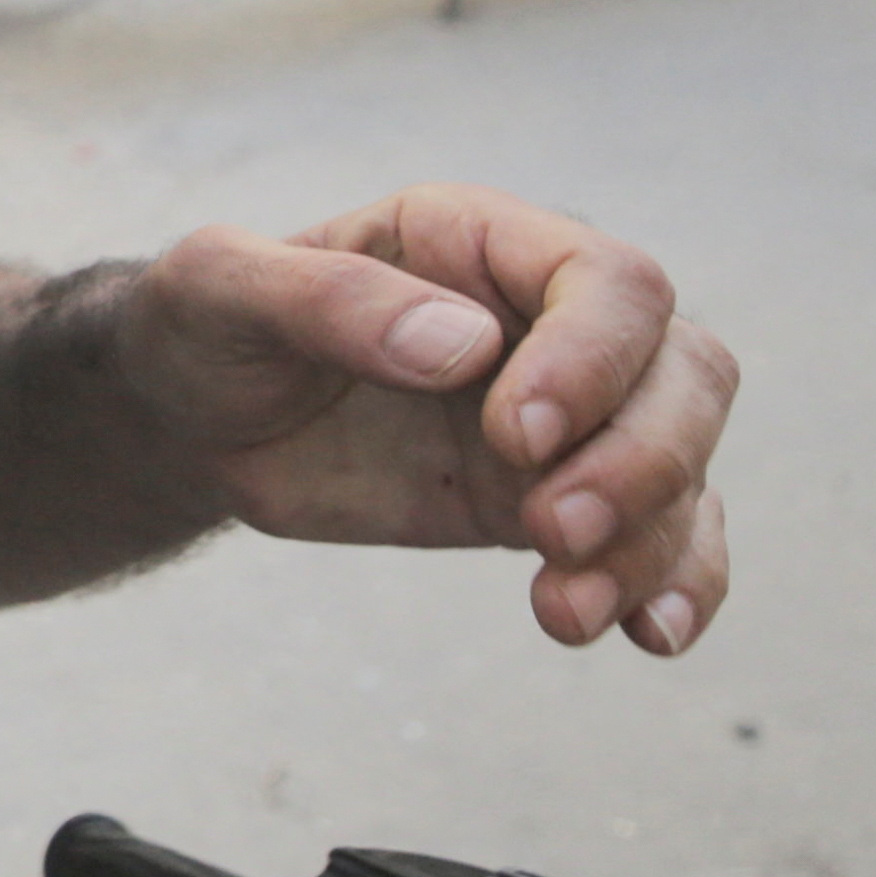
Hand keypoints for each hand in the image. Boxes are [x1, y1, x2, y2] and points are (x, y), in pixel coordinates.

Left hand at [115, 184, 735, 654]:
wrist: (190, 416)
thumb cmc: (207, 325)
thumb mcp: (223, 289)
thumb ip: (330, 301)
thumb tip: (462, 345)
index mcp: (480, 242)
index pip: (609, 284)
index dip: (592, 359)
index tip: (516, 435)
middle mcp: (547, 322)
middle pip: (684, 372)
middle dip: (642, 460)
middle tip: (549, 528)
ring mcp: (568, 416)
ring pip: (684, 462)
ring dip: (651, 543)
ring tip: (564, 610)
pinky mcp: (556, 499)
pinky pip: (664, 534)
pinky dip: (676, 581)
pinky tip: (650, 634)